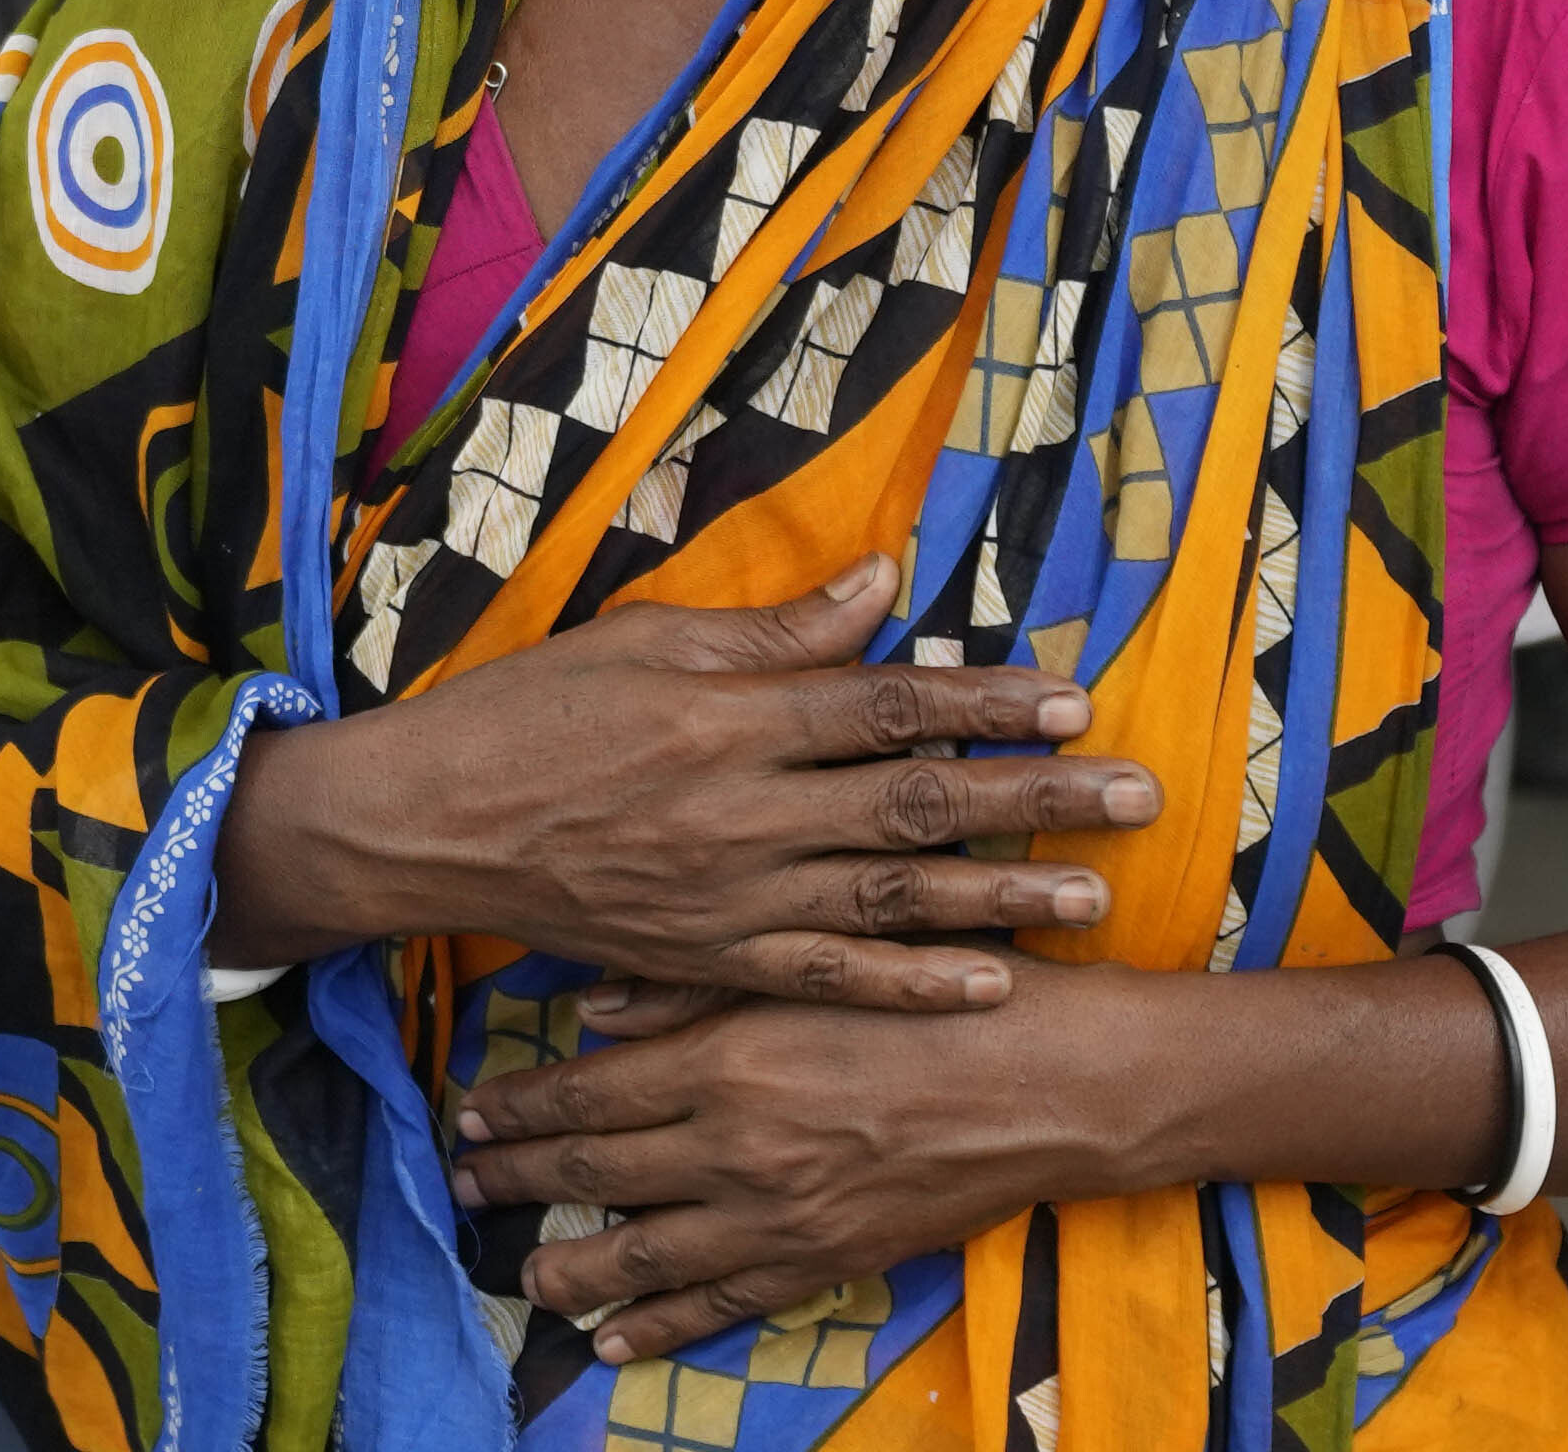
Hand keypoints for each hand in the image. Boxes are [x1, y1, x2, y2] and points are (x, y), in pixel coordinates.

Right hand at [226, 557, 1164, 1011]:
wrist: (427, 823)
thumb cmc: (533, 710)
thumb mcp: (648, 641)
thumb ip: (776, 629)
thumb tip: (886, 583)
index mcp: (733, 715)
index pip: (889, 704)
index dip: (988, 703)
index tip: (1076, 698)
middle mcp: (744, 810)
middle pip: (918, 803)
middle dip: (1038, 799)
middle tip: (1139, 796)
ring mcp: (730, 895)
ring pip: (891, 900)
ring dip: (1002, 898)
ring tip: (1097, 897)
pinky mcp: (708, 959)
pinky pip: (826, 976)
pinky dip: (909, 983)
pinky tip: (988, 985)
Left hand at [452, 962, 1145, 1362]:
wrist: (1057, 1081)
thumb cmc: (946, 993)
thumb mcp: (820, 961)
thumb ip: (701, 985)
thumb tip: (594, 1006)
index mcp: (727, 1057)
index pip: (587, 1090)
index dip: (518, 1104)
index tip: (468, 1106)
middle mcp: (735, 1144)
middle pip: (591, 1171)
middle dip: (515, 1178)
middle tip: (464, 1179)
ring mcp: (777, 1215)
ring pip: (638, 1253)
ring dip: (568, 1264)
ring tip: (522, 1272)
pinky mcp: (822, 1261)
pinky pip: (718, 1307)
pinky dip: (657, 1327)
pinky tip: (612, 1339)